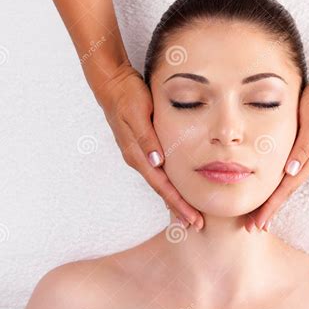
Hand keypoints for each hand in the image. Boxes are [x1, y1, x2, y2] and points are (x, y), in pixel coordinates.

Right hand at [95, 61, 203, 229]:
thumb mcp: (137, 113)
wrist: (111, 83)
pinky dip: (168, 186)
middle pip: (162, 191)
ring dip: (174, 200)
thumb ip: (147, 138)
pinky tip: (175, 191)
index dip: (178, 203)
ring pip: (160, 184)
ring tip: (188, 215)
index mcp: (138, 154)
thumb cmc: (126, 95)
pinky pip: (157, 174)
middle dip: (178, 209)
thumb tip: (157, 162)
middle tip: (196, 225)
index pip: (162, 185)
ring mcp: (139, 155)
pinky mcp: (142, 148)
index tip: (193, 218)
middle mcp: (138, 159)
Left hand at [245, 74, 308, 232]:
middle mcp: (307, 162)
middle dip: (270, 211)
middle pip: (285, 192)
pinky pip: (287, 175)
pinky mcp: (302, 151)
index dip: (272, 207)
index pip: (286, 189)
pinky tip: (271, 192)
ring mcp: (306, 158)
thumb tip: (291, 171)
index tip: (259, 222)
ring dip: (272, 202)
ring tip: (259, 217)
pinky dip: (277, 187)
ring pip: (285, 186)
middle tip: (253, 227)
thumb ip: (303, 145)